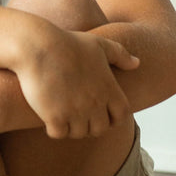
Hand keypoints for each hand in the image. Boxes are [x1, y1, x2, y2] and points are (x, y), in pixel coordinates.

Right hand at [15, 28, 139, 138]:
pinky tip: (48, 117)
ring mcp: (75, 111)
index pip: (121, 116)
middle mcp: (95, 103)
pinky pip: (58, 133)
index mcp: (108, 87)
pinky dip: (54, 129)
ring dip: (71, 128)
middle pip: (100, 129)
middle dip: (91, 126)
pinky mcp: (54, 116)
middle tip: (78, 117)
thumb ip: (120, 54)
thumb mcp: (98, 44)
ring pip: (78, 133)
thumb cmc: (66, 42)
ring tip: (63, 117)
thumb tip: (137, 63)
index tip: (100, 114)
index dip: (112, 118)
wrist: (38, 46)